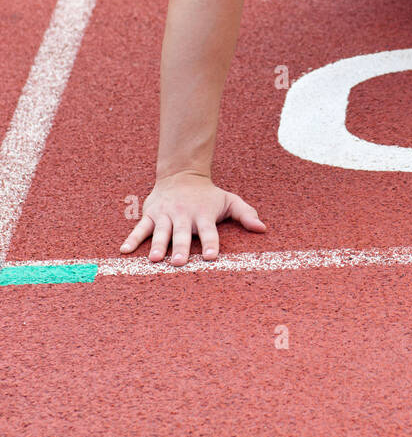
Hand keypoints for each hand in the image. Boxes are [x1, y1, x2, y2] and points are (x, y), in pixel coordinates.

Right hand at [120, 172, 265, 264]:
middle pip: (182, 234)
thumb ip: (246, 214)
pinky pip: (140, 228)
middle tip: (178, 262)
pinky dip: (132, 238)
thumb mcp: (229, 200)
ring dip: (158, 245)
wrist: (182, 174)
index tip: (211, 257)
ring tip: (155, 259)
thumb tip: (262, 229)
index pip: (209, 231)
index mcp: (203, 215)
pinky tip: (124, 251)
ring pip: (161, 232)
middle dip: (180, 248)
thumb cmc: (208, 195)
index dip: (211, 243)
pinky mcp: (151, 214)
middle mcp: (184, 215)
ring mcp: (166, 215)